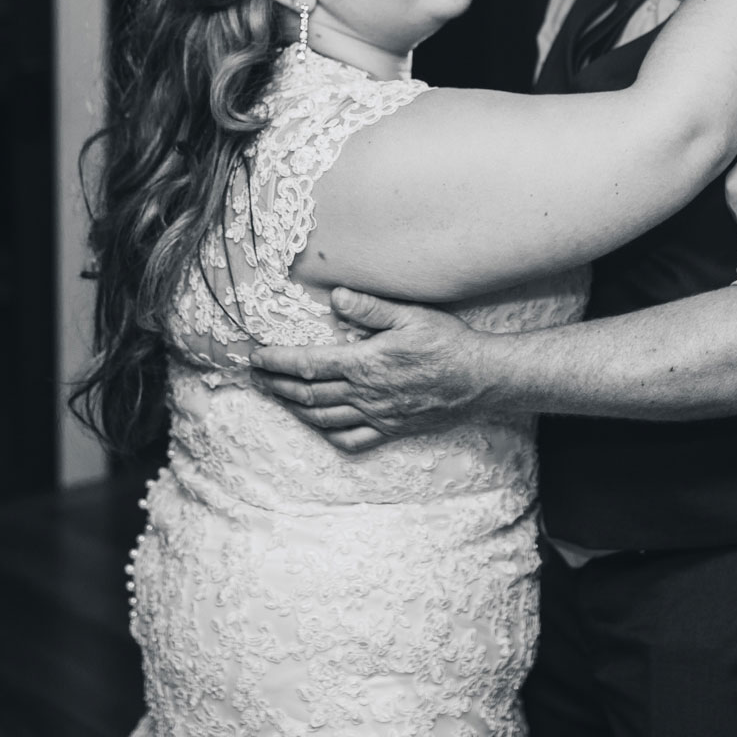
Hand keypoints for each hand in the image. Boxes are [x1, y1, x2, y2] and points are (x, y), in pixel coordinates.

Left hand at [249, 288, 491, 453]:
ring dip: (294, 408)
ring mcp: (378, 416)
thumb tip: (334, 296)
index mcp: (366, 364)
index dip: (278, 362)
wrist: (480, 379)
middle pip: (309, 395)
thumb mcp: (410, 315)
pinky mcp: (391, 429)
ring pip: (324, 419)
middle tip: (256, 377)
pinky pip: (351, 440)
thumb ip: (369, 308)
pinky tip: (319, 426)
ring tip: (276, 397)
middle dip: (277, 385)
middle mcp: (366, 394)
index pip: (309, 364)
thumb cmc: (447, 343)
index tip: (256, 357)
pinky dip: (328, 435)